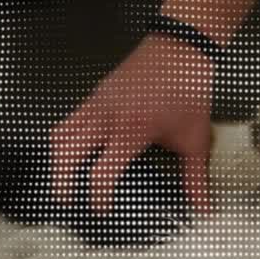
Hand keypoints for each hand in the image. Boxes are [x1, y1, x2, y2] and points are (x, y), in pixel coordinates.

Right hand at [49, 32, 212, 214]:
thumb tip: (202, 207)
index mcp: (131, 131)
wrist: (181, 49)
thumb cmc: (187, 88)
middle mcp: (107, 117)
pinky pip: (69, 119)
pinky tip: (76, 150)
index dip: (98, 198)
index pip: (101, 173)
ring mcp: (97, 103)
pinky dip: (65, 139)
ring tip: (63, 178)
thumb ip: (195, 179)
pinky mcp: (95, 94)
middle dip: (61, 183)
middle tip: (66, 201)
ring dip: (57, 160)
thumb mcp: (195, 139)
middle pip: (65, 155)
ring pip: (60, 135)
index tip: (102, 210)